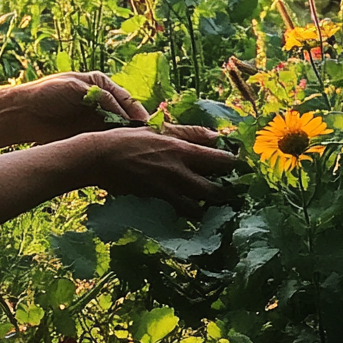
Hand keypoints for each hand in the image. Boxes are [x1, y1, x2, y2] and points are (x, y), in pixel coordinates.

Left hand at [18, 71, 148, 145]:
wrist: (24, 113)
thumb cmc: (47, 93)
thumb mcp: (74, 88)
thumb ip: (100, 97)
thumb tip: (123, 113)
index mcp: (101, 85)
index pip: (127, 99)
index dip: (138, 112)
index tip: (148, 126)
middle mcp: (102, 102)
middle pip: (126, 116)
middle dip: (136, 128)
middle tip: (147, 142)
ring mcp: (96, 120)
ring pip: (118, 131)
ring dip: (126, 140)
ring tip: (136, 151)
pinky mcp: (88, 136)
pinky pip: (106, 141)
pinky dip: (114, 147)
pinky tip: (120, 155)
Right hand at [92, 124, 235, 215]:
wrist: (100, 157)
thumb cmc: (128, 138)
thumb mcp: (158, 129)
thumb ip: (188, 133)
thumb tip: (215, 135)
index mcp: (181, 149)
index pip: (219, 160)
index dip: (234, 167)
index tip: (242, 169)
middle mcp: (178, 171)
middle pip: (214, 190)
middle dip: (226, 194)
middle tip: (231, 193)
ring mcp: (168, 189)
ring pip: (199, 207)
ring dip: (207, 207)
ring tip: (212, 205)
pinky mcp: (156, 201)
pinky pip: (180, 213)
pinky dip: (188, 214)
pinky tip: (189, 212)